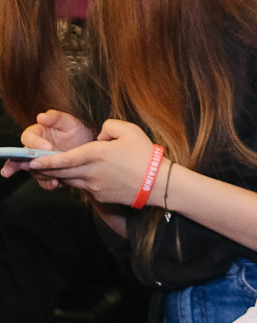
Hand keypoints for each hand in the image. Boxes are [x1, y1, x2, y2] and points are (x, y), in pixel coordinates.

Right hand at [0, 110, 86, 181]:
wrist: (88, 147)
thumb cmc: (76, 131)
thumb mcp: (69, 122)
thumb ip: (55, 118)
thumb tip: (41, 117)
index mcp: (36, 134)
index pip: (28, 137)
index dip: (34, 143)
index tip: (47, 147)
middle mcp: (33, 149)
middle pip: (20, 157)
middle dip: (13, 165)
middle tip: (7, 172)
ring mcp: (39, 162)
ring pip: (33, 170)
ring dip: (40, 175)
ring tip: (52, 178)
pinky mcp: (47, 173)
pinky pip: (44, 180)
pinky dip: (48, 183)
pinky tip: (56, 183)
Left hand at [25, 118, 158, 203]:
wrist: (158, 183)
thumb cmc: (145, 154)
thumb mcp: (130, 130)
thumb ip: (109, 126)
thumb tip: (98, 136)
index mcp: (97, 153)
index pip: (64, 158)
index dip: (45, 161)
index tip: (32, 162)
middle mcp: (91, 171)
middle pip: (62, 171)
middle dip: (46, 169)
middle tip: (32, 166)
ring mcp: (95, 186)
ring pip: (70, 180)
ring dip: (60, 175)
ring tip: (52, 170)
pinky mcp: (100, 196)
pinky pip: (84, 187)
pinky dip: (79, 181)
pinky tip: (81, 176)